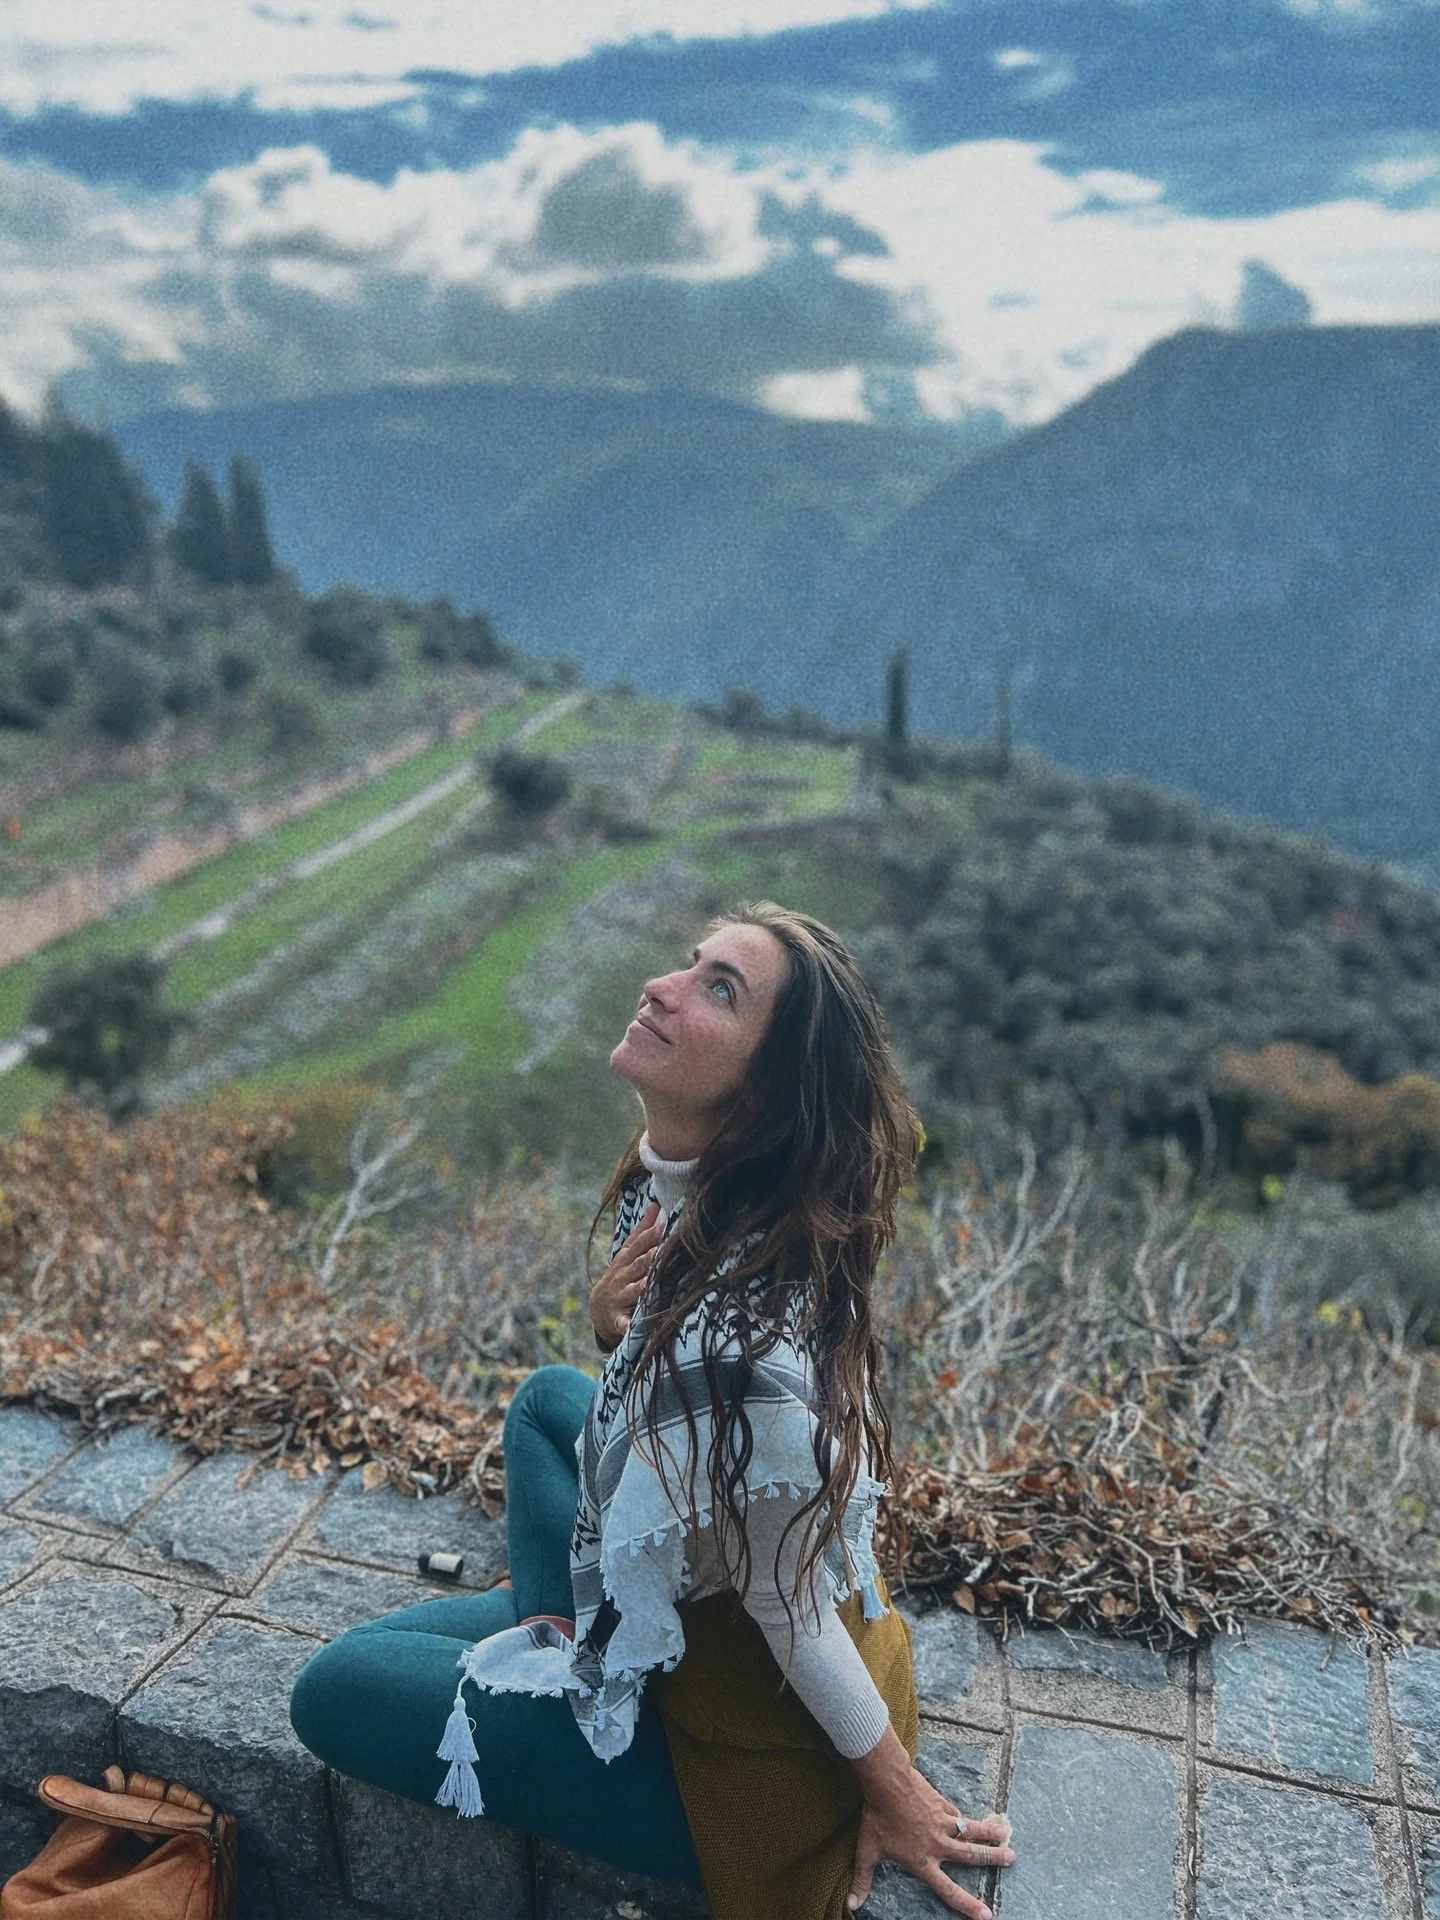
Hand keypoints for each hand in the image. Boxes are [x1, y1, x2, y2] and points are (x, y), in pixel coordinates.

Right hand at [590, 1201, 663, 1353]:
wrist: (598, 1310)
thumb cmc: (620, 1276)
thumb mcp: (627, 1253)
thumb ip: (642, 1231)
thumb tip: (655, 1204)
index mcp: (625, 1261)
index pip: (638, 1245)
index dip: (650, 1235)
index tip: (663, 1223)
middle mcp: (622, 1277)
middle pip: (637, 1266)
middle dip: (648, 1258)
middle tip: (660, 1250)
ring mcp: (619, 1298)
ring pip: (633, 1291)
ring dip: (641, 1286)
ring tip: (650, 1282)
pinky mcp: (618, 1320)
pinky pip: (624, 1324)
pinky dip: (627, 1327)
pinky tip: (632, 1329)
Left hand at [847, 1726, 1013, 1917]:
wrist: (887, 1783)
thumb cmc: (877, 1819)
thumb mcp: (867, 1851)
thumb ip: (862, 1880)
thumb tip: (850, 1904)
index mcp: (923, 1862)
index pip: (948, 1890)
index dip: (968, 1905)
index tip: (987, 1915)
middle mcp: (938, 1845)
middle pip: (971, 1855)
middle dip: (992, 1859)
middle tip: (1011, 1859)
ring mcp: (943, 1823)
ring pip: (971, 1830)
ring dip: (990, 1833)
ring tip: (1008, 1833)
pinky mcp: (942, 1804)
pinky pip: (955, 1814)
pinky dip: (963, 1818)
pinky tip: (969, 1818)